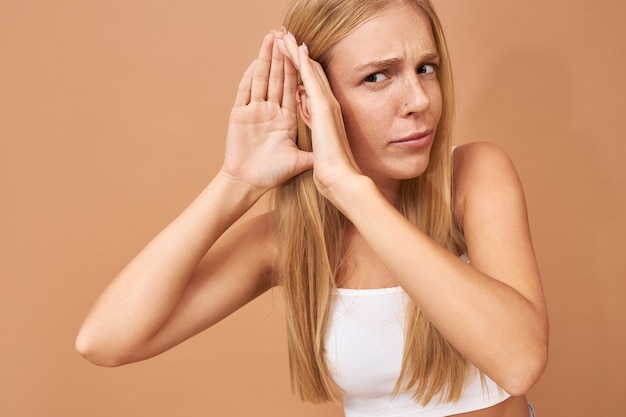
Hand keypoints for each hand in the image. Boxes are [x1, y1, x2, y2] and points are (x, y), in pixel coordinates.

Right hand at [221, 31, 312, 193]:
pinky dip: (251, 75)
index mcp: (287, 118)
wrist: (249, 184)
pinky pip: (245, 91)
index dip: (298, 65)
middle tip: (284, 32)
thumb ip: (314, 150)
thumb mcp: (301, 160)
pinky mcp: (239, 116)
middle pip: (279, 77)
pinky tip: (256, 61)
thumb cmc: (273, 175)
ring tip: (271, 37)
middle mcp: (271, 112)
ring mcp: (254, 112)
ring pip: (263, 78)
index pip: (295, 85)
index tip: (301, 46)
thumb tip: (335, 149)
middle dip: (283, 54)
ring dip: (267, 58)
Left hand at [276, 32, 362, 201]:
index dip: (302, 68)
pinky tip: (292, 47)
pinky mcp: (323, 107)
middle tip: (286, 36)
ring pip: (309, 70)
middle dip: (297, 54)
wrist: (342, 180)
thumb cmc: (333, 170)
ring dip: (295, 52)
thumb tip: (313, 129)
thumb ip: (319, 134)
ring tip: (284, 35)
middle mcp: (328, 105)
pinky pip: (309, 79)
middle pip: (311, 72)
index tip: (292, 55)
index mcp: (327, 114)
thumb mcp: (322, 149)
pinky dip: (300, 62)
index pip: (313, 85)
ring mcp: (327, 104)